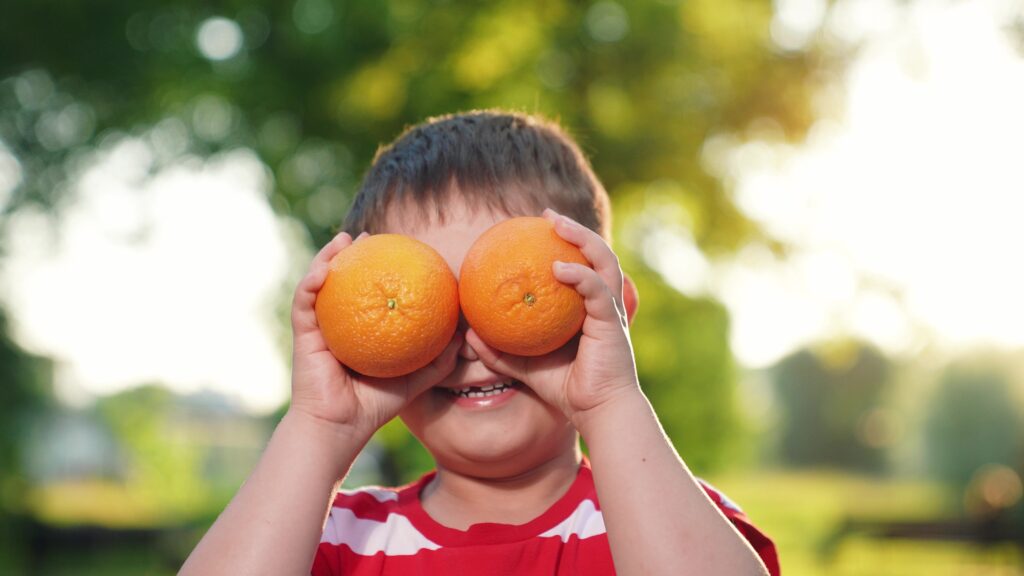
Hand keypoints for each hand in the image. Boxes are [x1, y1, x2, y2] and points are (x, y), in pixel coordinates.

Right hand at [289, 231, 462, 439]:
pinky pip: (305, 302)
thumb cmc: (374, 406)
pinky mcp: (302, 335)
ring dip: (327, 257)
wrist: (341, 428)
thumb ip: (437, 360)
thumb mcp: (414, 379)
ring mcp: (317, 328)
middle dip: (350, 255)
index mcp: (358, 332)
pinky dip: (312, 281)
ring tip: (344, 239)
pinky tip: (325, 268)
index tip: (394, 250)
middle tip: (367, 236)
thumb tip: (463, 336)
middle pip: (340, 283)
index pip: (366, 294)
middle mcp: (335, 326)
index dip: (376, 271)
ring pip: (318, 284)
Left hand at [465, 209, 639, 431]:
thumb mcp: (525, 367)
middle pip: (597, 255)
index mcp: (588, 309)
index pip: (582, 266)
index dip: (566, 244)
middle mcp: (603, 304)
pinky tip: (558, 268)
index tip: (539, 228)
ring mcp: (611, 311)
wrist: (596, 413)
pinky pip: (597, 290)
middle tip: (548, 216)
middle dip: (576, 230)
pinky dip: (580, 276)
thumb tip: (467, 335)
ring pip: (604, 262)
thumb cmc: (566, 390)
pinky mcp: (612, 323)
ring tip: (558, 225)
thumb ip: (499, 351)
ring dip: (583, 240)